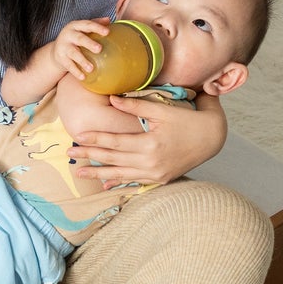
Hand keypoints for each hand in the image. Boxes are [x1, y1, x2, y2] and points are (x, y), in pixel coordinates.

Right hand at [52, 18, 110, 80]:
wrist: (57, 50)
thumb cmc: (75, 38)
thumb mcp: (83, 29)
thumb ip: (95, 24)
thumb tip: (109, 20)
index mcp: (76, 26)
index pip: (87, 24)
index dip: (97, 27)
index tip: (107, 32)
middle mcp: (68, 35)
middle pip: (79, 38)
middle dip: (89, 43)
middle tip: (99, 49)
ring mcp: (63, 47)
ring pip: (73, 53)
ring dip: (82, 60)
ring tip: (91, 68)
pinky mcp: (60, 58)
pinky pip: (69, 65)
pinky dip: (76, 72)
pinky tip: (83, 77)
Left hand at [71, 93, 226, 186]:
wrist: (214, 139)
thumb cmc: (190, 120)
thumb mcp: (164, 110)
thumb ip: (136, 106)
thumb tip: (112, 99)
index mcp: (150, 144)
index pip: (115, 142)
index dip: (95, 138)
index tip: (77, 136)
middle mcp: (150, 162)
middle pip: (113, 159)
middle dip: (90, 155)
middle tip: (69, 152)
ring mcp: (155, 173)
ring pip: (120, 174)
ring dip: (98, 173)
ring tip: (78, 172)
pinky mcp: (160, 179)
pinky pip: (134, 181)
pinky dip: (119, 182)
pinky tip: (104, 184)